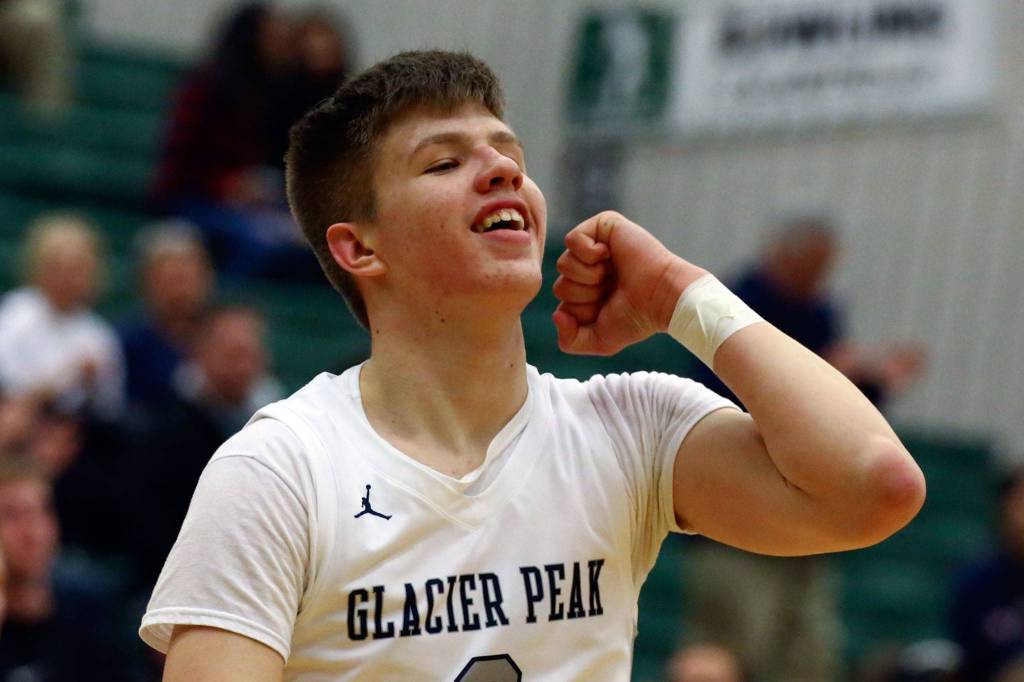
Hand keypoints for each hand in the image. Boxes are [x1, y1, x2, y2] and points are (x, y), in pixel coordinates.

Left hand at [552, 211, 706, 355]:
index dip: (581, 311)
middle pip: (560, 285)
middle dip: (584, 295)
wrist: (662, 298)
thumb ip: (569, 341)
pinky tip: (608, 256)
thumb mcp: (598, 340)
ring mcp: (595, 245)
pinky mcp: (602, 225)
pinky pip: (572, 239)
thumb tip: (556, 316)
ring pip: (563, 264)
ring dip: (588, 277)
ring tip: (611, 275)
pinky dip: (588, 253)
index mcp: (588, 291)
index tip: (608, 307)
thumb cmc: (636, 318)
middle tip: (611, 290)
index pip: (562, 302)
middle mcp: (590, 268)